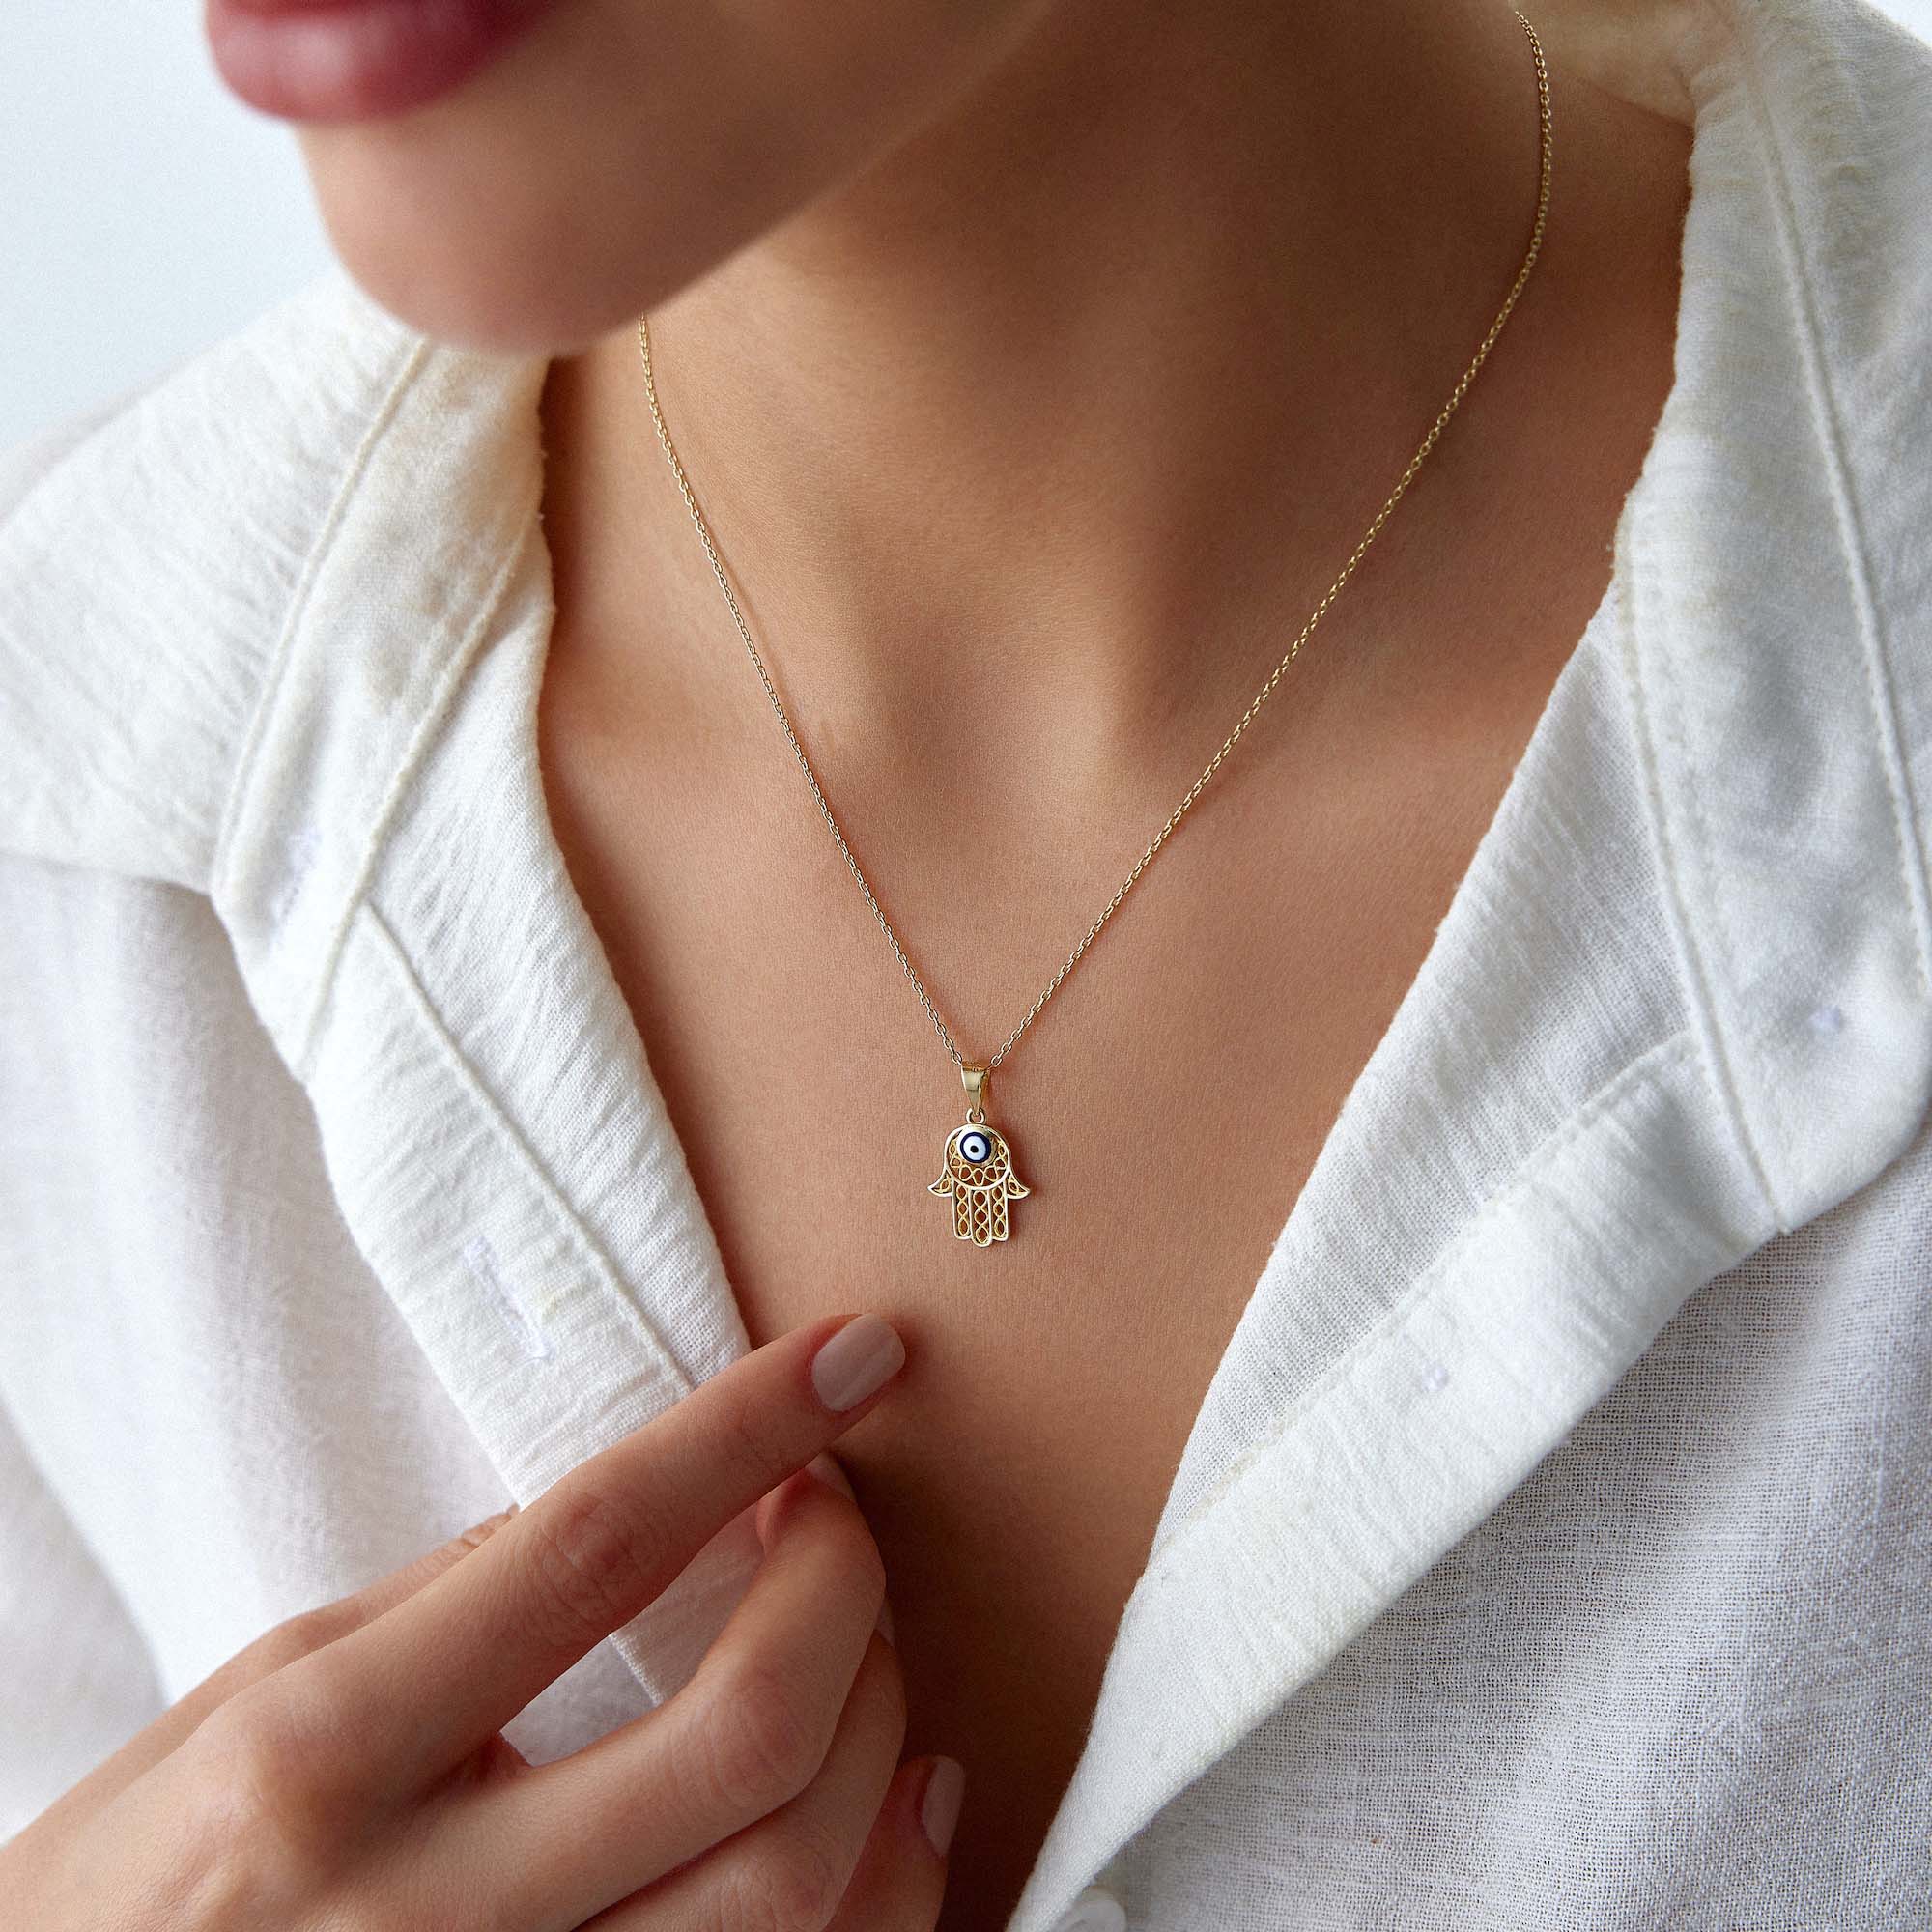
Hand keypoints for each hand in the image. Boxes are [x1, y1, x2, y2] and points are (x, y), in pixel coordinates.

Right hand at [0, 1311, 963, 1927]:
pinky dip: (889, 1888)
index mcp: (321, 1757)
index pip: (592, 1549)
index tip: (851, 1356)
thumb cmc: (140, 1880)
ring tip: (872, 1641)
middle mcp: (425, 1914)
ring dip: (883, 1725)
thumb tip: (652, 1502)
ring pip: (798, 1888)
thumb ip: (451, 1601)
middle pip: (742, 1734)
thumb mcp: (252, 1697)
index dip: (747, 1431)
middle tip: (839, 1509)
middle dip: (843, 1585)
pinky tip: (904, 1795)